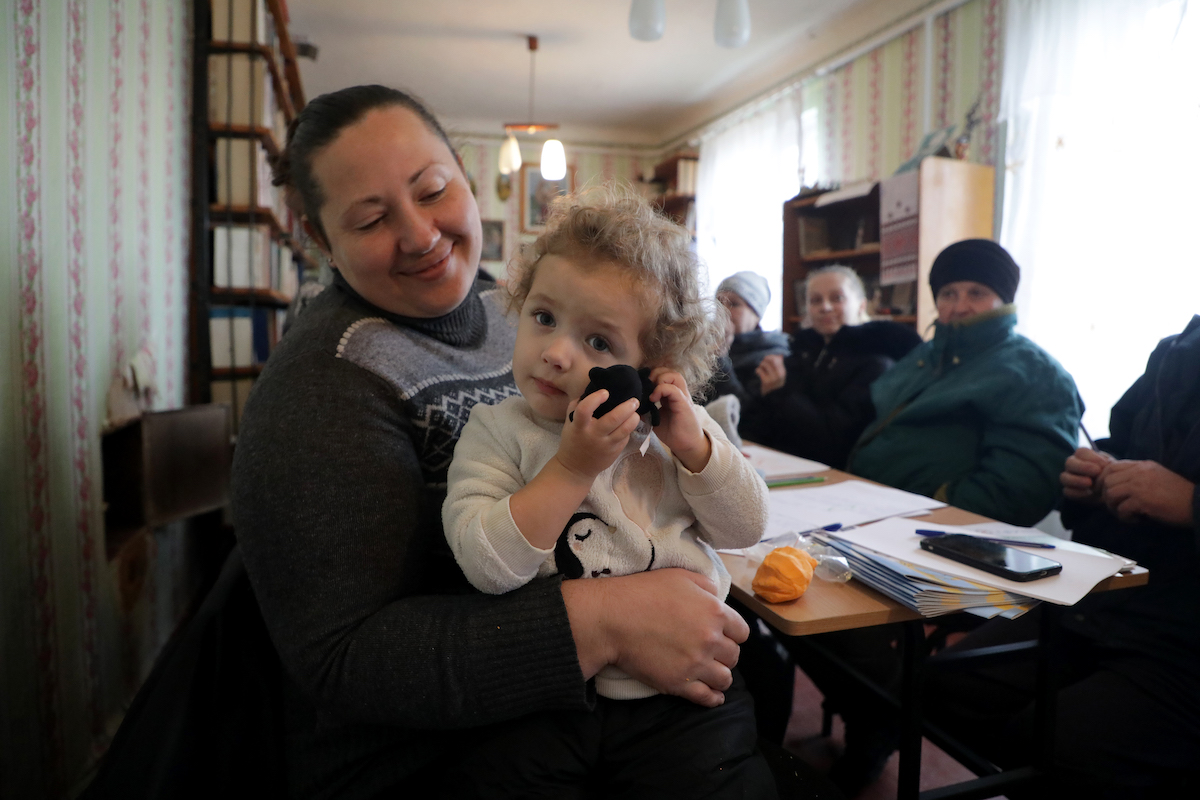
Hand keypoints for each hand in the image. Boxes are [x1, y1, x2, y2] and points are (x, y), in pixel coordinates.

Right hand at [555, 390, 641, 481]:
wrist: (576, 468)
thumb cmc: (573, 440)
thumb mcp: (570, 422)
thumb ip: (577, 406)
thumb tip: (591, 390)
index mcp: (579, 426)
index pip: (585, 410)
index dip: (595, 398)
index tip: (605, 392)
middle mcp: (594, 435)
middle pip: (613, 419)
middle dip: (627, 407)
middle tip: (634, 400)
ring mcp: (606, 445)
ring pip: (625, 429)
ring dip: (634, 418)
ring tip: (635, 411)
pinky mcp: (615, 451)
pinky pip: (625, 437)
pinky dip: (629, 428)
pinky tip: (629, 423)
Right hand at [562, 569, 747, 707]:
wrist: (613, 618)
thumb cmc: (644, 592)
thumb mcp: (680, 576)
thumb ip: (706, 586)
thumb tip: (718, 598)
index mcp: (715, 612)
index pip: (742, 632)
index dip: (732, 633)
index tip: (722, 634)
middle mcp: (711, 640)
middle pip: (734, 656)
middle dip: (724, 653)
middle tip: (710, 651)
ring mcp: (696, 664)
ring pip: (724, 679)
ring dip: (719, 675)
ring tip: (709, 672)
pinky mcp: (679, 683)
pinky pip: (707, 698)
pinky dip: (713, 698)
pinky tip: (712, 695)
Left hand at [648, 368, 710, 472]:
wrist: (686, 446)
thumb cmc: (672, 432)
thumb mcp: (655, 419)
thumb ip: (647, 409)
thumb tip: (633, 405)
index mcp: (672, 395)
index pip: (664, 375)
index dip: (652, 376)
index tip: (642, 386)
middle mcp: (679, 393)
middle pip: (670, 371)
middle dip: (655, 374)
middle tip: (646, 386)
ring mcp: (683, 397)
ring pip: (674, 376)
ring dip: (660, 379)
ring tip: (652, 392)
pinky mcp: (684, 404)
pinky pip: (673, 389)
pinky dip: (661, 390)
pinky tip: (654, 399)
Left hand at [756, 354, 785, 394]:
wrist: (772, 399)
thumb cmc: (775, 385)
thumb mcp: (780, 376)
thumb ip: (780, 365)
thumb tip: (780, 355)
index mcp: (783, 372)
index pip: (777, 359)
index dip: (771, 357)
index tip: (767, 358)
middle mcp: (779, 375)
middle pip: (771, 360)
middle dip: (765, 360)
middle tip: (763, 363)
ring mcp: (773, 379)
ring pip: (764, 364)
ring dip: (761, 365)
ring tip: (761, 369)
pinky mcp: (766, 382)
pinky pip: (760, 370)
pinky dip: (758, 370)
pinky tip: (758, 373)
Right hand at [1060, 447, 1114, 502]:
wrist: (1110, 490)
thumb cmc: (1110, 475)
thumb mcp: (1112, 467)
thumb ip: (1108, 464)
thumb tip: (1104, 465)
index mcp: (1082, 456)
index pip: (1081, 452)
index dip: (1092, 457)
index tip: (1105, 464)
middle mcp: (1072, 465)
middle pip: (1069, 462)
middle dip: (1082, 467)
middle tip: (1097, 471)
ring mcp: (1068, 478)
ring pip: (1064, 477)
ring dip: (1077, 480)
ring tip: (1090, 483)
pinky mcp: (1069, 491)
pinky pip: (1067, 491)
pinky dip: (1077, 493)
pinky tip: (1089, 493)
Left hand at [1098, 459, 1195, 525]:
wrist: (1197, 503)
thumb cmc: (1178, 494)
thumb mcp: (1155, 477)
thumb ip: (1137, 476)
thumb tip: (1116, 484)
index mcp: (1142, 465)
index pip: (1110, 467)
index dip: (1103, 481)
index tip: (1107, 493)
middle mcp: (1138, 472)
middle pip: (1106, 480)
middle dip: (1106, 496)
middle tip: (1117, 507)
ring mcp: (1140, 485)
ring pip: (1110, 494)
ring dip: (1114, 508)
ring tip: (1127, 514)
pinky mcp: (1143, 500)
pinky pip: (1121, 509)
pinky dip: (1126, 517)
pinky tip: (1137, 519)